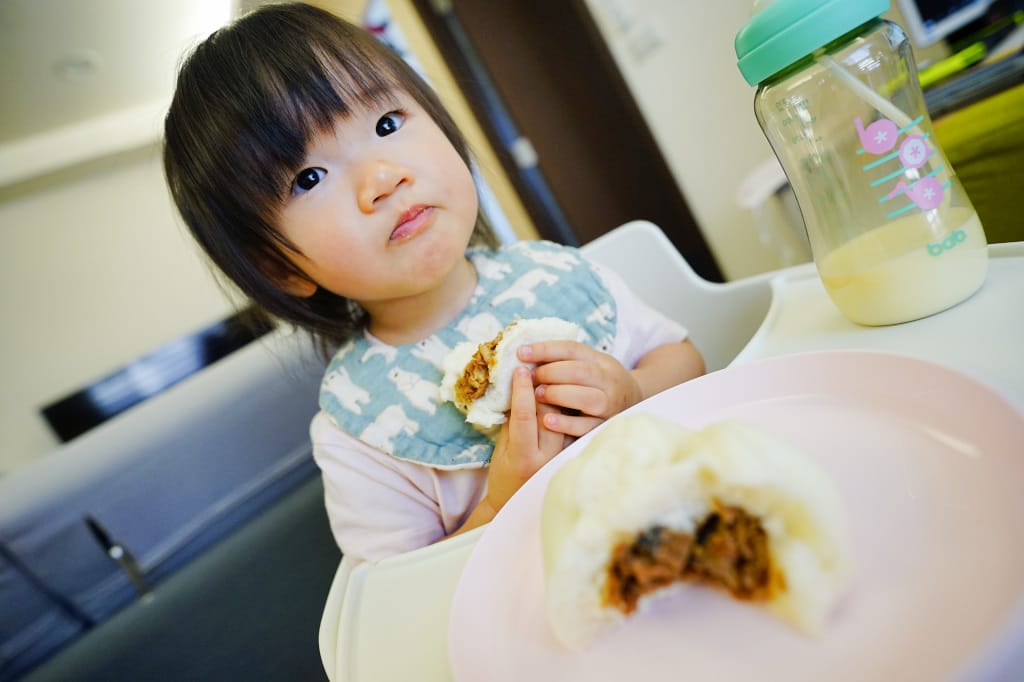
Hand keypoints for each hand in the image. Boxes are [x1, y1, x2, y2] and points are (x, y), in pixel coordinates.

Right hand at [483, 366, 565, 512]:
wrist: (519, 503)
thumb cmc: (504, 475)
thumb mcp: (502, 450)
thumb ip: (512, 422)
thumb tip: (518, 390)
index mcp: (524, 456)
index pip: (525, 415)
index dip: (522, 390)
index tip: (520, 369)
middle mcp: (548, 457)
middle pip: (551, 411)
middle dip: (544, 385)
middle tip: (538, 363)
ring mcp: (563, 455)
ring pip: (565, 415)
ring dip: (557, 392)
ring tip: (550, 372)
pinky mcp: (573, 452)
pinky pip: (572, 422)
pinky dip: (565, 405)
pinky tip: (562, 389)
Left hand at [518, 341, 642, 437]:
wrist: (634, 403)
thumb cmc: (599, 383)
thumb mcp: (590, 365)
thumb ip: (565, 361)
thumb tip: (526, 354)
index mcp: (602, 361)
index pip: (573, 349)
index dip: (545, 349)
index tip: (521, 352)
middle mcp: (610, 381)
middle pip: (581, 371)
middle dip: (551, 372)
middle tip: (530, 377)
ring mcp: (610, 405)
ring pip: (587, 398)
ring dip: (558, 395)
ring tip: (537, 395)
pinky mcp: (605, 427)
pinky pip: (586, 427)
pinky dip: (566, 424)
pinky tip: (547, 421)